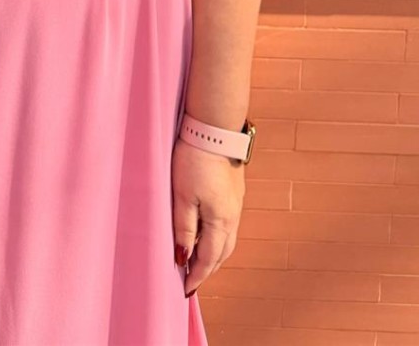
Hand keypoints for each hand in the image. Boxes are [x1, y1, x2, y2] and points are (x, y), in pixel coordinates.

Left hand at [171, 138, 245, 296]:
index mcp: (221, 221)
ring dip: (213, 254)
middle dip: (207, 269)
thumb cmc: (194, 159)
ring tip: (197, 261)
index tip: (185, 291)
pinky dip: (217, 237)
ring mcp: (236, 204)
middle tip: (191, 280)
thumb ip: (184, 229)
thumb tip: (183, 258)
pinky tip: (206, 233)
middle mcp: (233, 216)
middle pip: (222, 254)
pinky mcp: (235, 192)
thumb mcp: (182, 196)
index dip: (197, 276)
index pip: (209, 259)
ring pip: (227, 240)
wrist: (215, 128)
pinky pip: (228, 225)